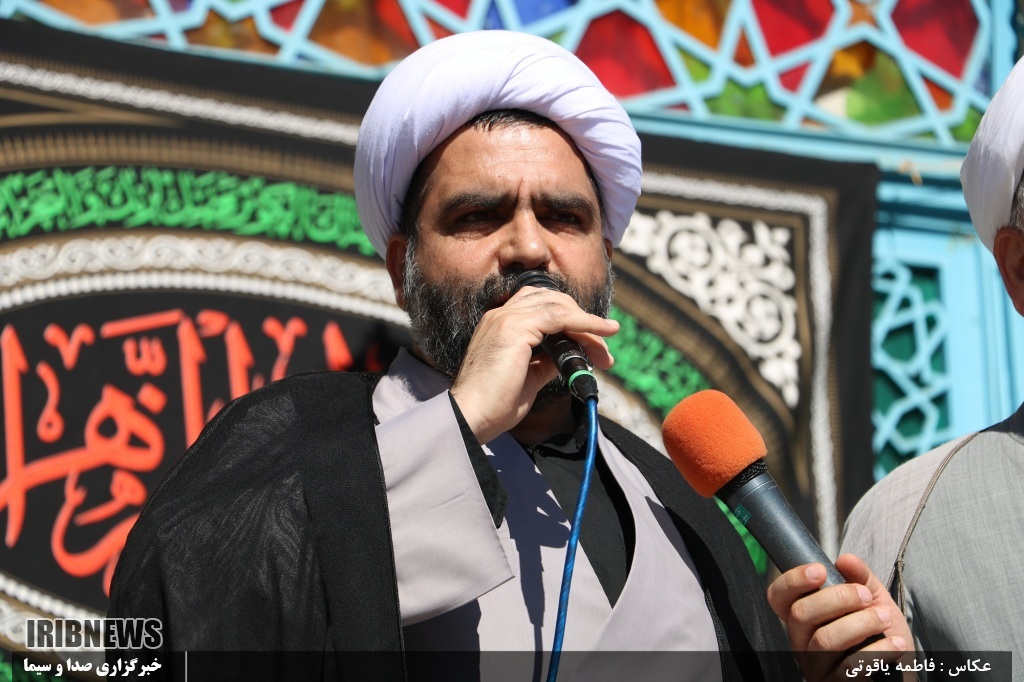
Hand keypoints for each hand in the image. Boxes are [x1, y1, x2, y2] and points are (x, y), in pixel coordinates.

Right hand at [449, 285, 617, 442]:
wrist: (471, 417)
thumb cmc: (493, 405)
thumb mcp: (528, 379)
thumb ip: (546, 362)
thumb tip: (568, 357)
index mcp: (500, 324)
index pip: (542, 307)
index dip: (571, 321)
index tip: (593, 344)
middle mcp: (501, 315)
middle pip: (553, 301)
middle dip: (583, 322)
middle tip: (602, 352)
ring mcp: (506, 318)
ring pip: (559, 306)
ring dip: (588, 325)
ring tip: (604, 350)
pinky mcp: (515, 327)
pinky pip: (559, 316)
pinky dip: (584, 323)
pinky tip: (600, 334)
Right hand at [766, 554, 913, 680]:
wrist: (902, 674)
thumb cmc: (883, 638)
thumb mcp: (875, 601)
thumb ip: (860, 578)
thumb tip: (845, 560)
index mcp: (805, 619)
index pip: (778, 597)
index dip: (792, 581)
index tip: (820, 570)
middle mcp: (802, 642)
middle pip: (800, 614)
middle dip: (838, 598)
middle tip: (866, 597)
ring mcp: (817, 666)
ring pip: (825, 639)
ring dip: (861, 623)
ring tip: (885, 619)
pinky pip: (849, 666)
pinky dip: (878, 651)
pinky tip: (895, 644)